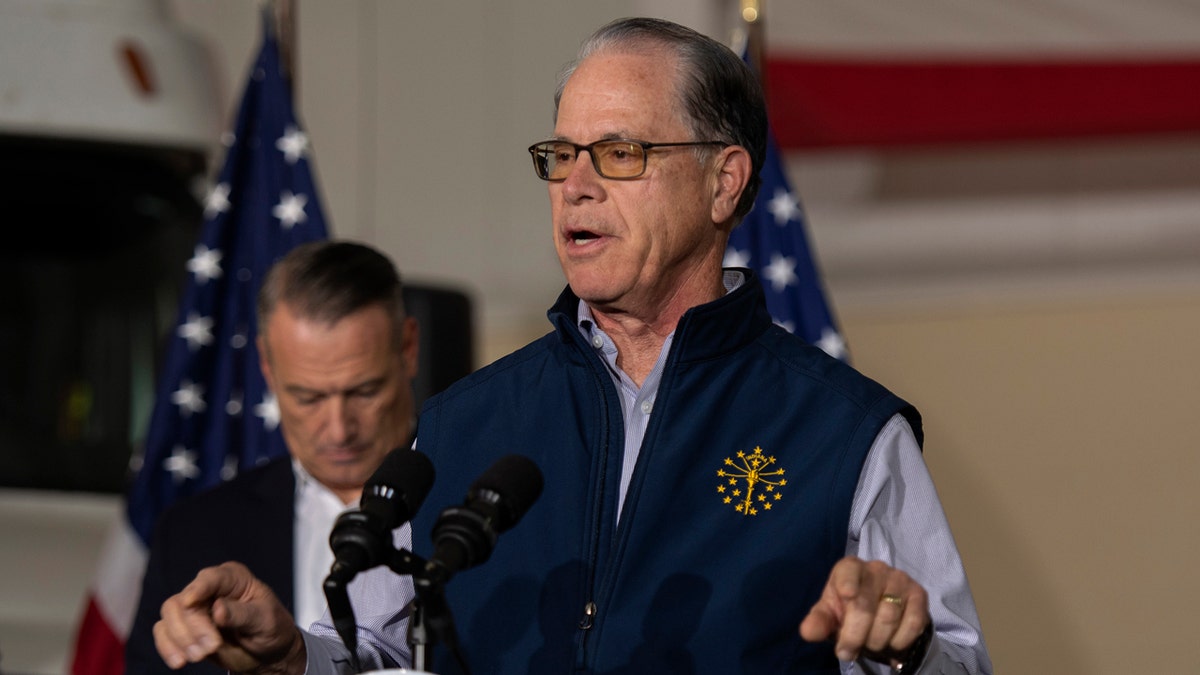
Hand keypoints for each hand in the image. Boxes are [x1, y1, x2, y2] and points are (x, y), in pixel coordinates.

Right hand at [153, 561, 306, 673]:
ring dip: (181, 639)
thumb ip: (241, 614)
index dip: (199, 588)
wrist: (267, 652)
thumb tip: (218, 609)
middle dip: (193, 627)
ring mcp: (194, 607)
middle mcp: (209, 588)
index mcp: (233, 578)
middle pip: (183, 600)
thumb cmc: (271, 628)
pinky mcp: (184, 627)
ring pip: (169, 615)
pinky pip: (163, 632)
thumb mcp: (264, 620)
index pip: (211, 578)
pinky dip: (167, 647)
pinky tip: (179, 662)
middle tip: (211, 648)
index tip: (190, 602)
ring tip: (200, 656)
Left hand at [799, 557, 930, 667]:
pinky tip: (892, 643)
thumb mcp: (830, 614)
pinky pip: (912, 622)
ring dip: (876, 641)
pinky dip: (900, 640)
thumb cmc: (848, 608)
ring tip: (870, 646)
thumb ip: (819, 621)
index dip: (848, 582)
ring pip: (889, 616)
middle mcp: (876, 568)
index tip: (846, 595)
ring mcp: (900, 579)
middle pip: (865, 605)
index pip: (849, 570)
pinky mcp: (919, 594)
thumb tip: (808, 632)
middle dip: (854, 636)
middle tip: (847, 652)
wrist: (880, 610)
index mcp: (849, 568)